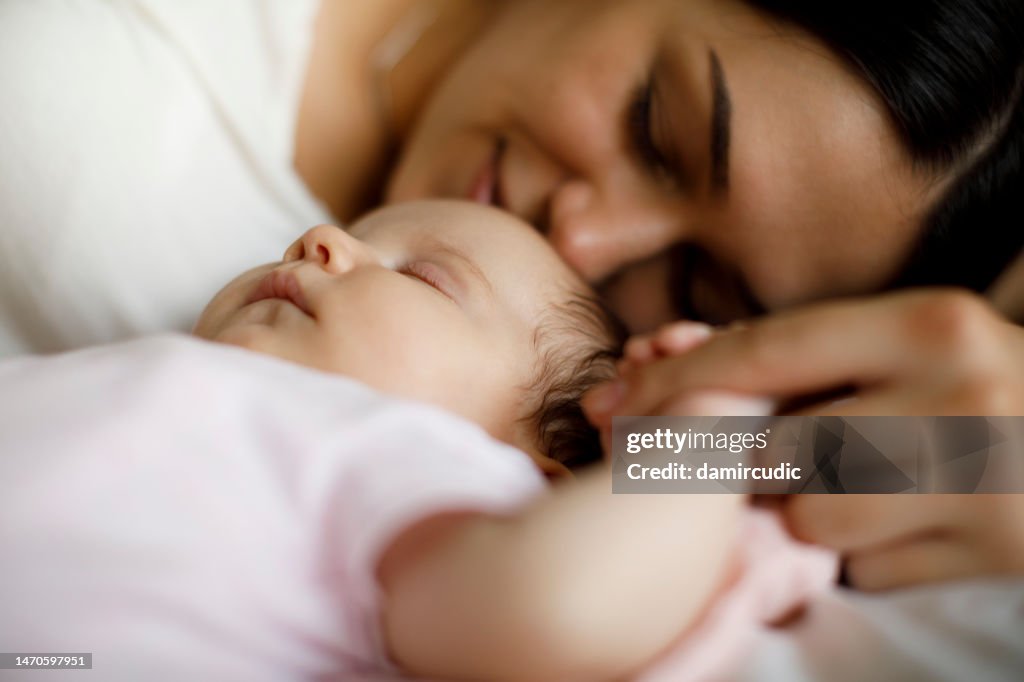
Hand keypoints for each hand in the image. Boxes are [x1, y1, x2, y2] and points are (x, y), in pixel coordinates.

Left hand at [583, 289, 1023, 588]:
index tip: (615, 397)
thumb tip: (660, 365)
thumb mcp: (900, 339)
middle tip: (721, 456)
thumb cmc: (974, 379)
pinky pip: (868, 568)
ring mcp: (978, 485)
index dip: (676, 379)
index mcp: (926, 325)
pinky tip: (900, 519)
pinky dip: (862, 550)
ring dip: (807, 510)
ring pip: (814, 517)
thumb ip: (798, 355)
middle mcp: (956, 400)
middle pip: (775, 449)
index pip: (763, 353)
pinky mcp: (992, 554)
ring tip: (856, 481)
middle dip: (730, 460)